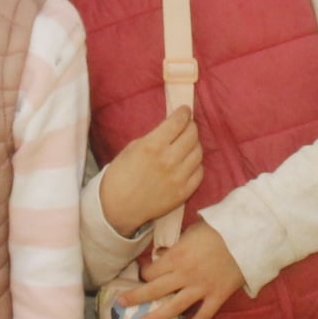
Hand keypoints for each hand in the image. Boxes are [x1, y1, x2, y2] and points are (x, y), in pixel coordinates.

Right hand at [99, 106, 202, 237]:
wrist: (117, 207)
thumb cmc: (120, 175)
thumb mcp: (132, 147)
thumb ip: (154, 137)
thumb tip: (172, 128)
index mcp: (153, 146)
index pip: (178, 122)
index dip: (184, 113)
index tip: (185, 111)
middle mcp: (169, 160)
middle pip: (192, 135)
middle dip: (191, 126)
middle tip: (187, 126)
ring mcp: (178, 177)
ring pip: (198, 152)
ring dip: (195, 144)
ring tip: (188, 144)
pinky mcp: (184, 192)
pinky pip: (199, 172)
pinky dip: (196, 164)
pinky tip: (189, 162)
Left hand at [139, 219, 245, 318]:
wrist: (248, 236)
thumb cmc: (219, 229)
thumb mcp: (192, 231)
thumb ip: (175, 245)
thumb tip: (161, 254)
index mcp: (176, 257)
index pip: (152, 271)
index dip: (144, 273)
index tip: (143, 275)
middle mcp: (184, 275)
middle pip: (154, 289)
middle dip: (135, 297)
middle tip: (121, 303)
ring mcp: (201, 288)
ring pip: (173, 307)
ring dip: (156, 317)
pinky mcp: (217, 296)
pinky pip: (203, 315)